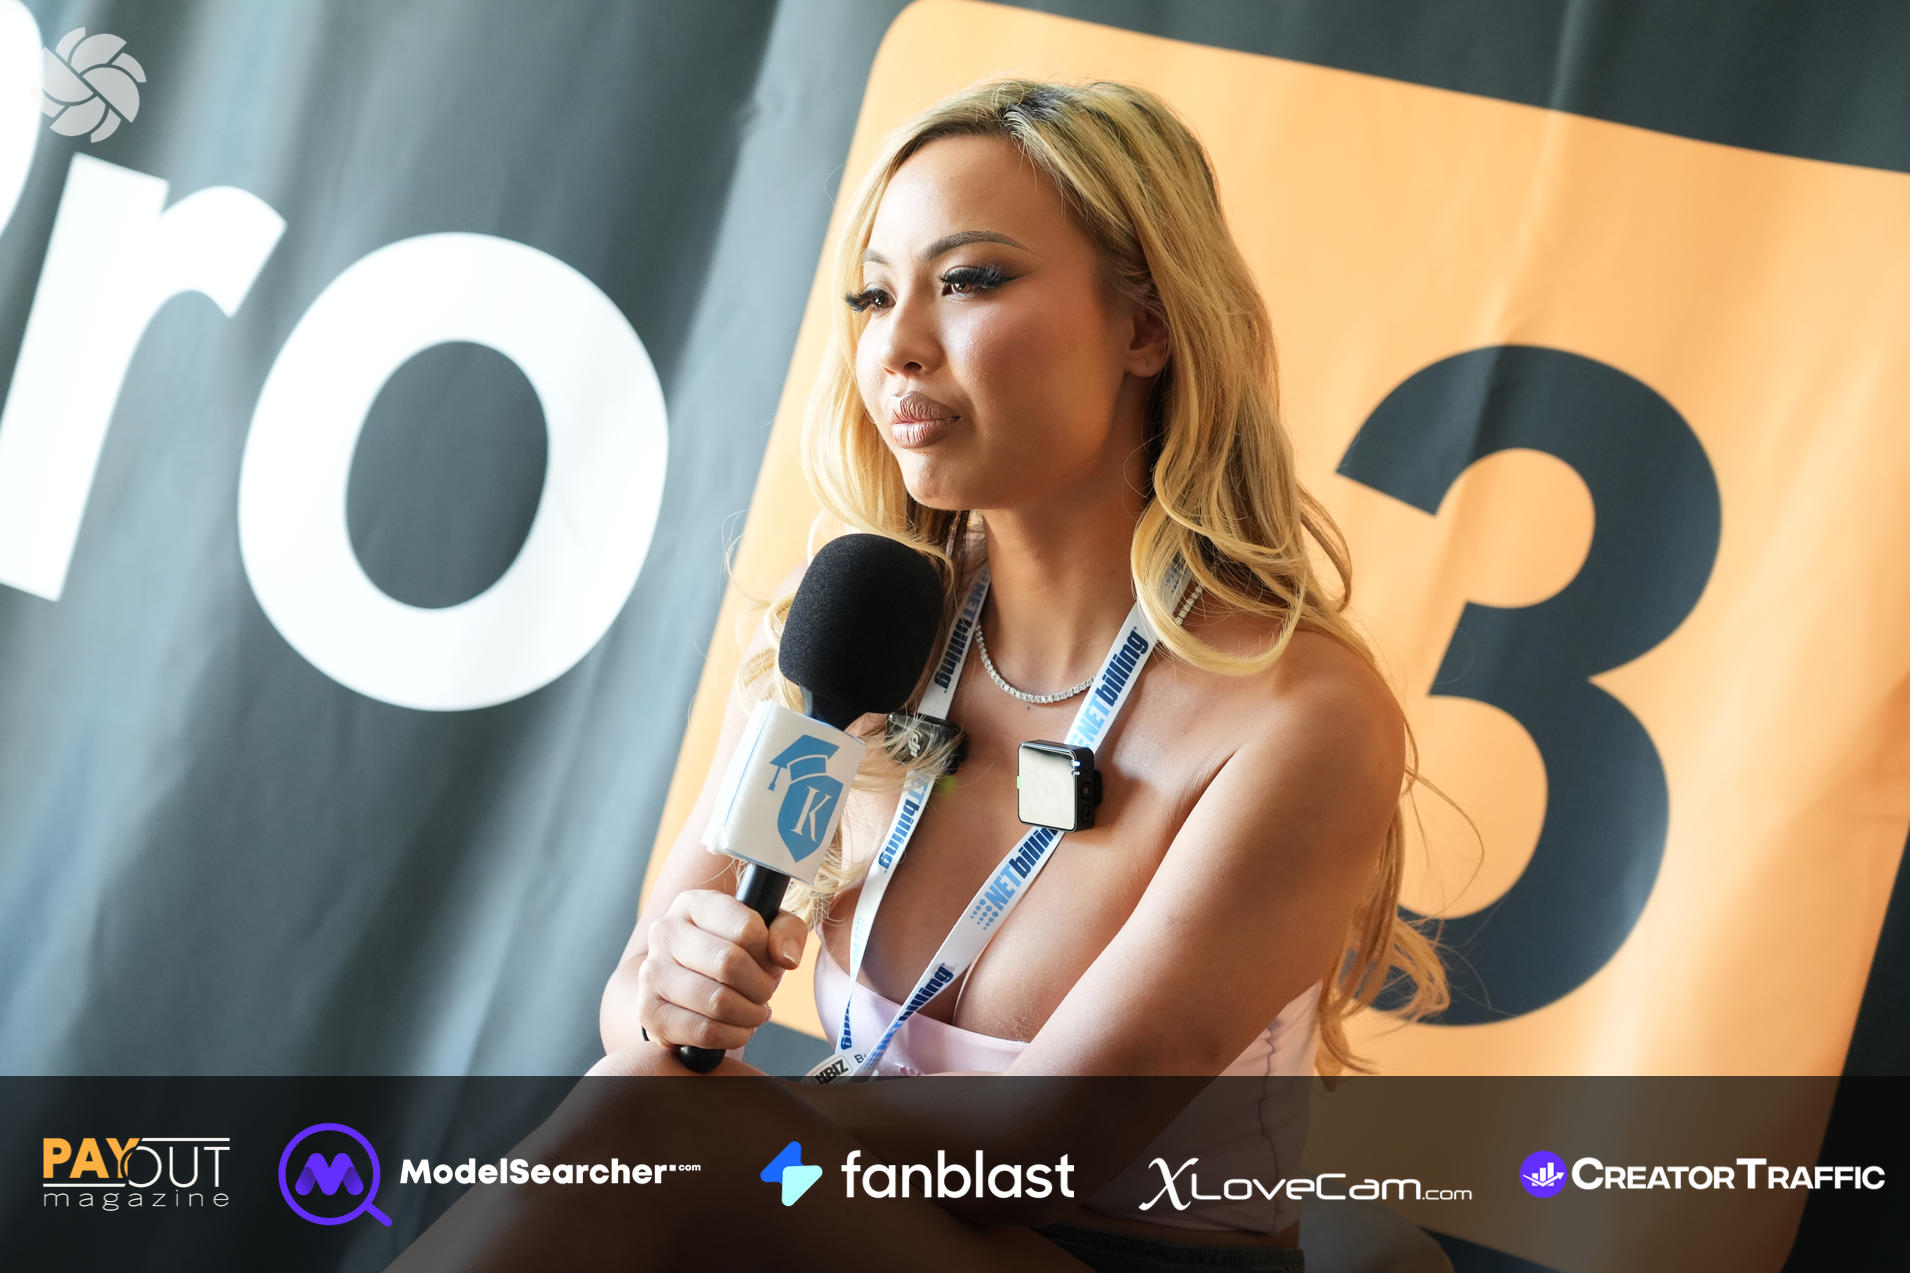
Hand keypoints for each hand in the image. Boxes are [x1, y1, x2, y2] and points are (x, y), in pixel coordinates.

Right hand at [636, 889, 806, 1052]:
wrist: (686, 987)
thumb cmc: (734, 954)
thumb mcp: (767, 932)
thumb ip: (787, 932)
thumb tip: (785, 957)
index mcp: (693, 903)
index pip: (746, 927)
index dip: (767, 952)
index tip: (769, 962)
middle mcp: (665, 931)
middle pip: (729, 963)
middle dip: (760, 986)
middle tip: (765, 993)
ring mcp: (651, 972)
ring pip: (717, 1001)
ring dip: (749, 1014)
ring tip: (755, 1012)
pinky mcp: (649, 1012)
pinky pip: (703, 1032)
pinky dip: (732, 1036)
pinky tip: (738, 1029)